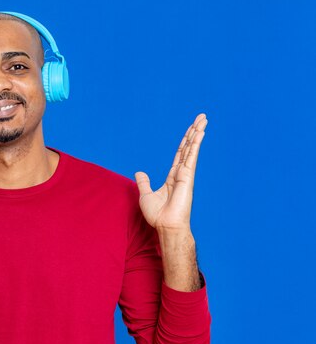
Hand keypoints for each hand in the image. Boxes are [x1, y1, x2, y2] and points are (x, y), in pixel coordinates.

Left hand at [134, 113, 207, 233]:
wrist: (165, 226)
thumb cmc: (157, 215)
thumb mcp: (146, 195)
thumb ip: (144, 182)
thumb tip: (139, 172)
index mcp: (173, 177)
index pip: (180, 154)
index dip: (185, 141)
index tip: (191, 129)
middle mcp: (182, 173)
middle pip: (189, 147)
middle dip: (194, 132)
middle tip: (202, 117)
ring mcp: (186, 174)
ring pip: (192, 149)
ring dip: (197, 133)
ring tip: (203, 119)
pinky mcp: (188, 176)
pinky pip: (191, 156)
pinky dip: (195, 144)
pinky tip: (200, 132)